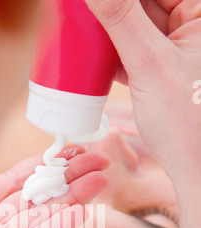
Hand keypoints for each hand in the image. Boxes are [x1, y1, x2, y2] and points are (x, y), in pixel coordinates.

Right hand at [85, 0, 200, 183]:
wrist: (191, 164)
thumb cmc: (186, 121)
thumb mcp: (150, 63)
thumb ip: (121, 18)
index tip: (92, 2)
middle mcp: (193, 28)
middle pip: (147, 4)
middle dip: (116, 9)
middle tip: (85, 11)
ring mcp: (177, 49)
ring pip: (138, 24)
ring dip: (111, 27)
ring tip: (85, 26)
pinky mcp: (161, 68)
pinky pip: (133, 48)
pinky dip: (114, 49)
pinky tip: (95, 51)